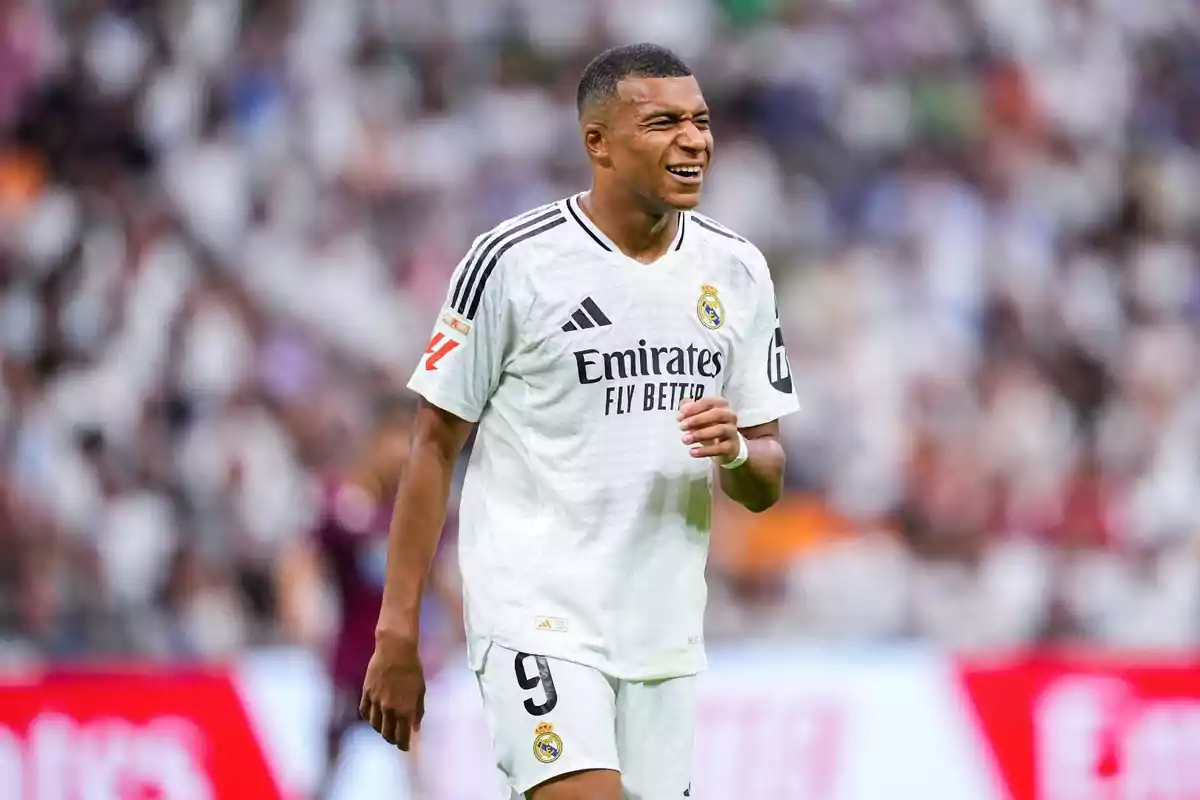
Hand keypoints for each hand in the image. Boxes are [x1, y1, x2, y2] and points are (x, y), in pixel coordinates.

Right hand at [359, 631, 424, 750]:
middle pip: (387, 734)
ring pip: (375, 725)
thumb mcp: (420, 690)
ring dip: (381, 729)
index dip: (404, 745)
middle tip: (396, 738)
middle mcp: (388, 709)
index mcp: (404, 710)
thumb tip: (415, 728)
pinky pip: (364, 712)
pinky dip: (369, 717)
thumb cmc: (412, 668)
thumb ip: (418, 711)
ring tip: (386, 728)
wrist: (395, 649)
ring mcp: (375, 701)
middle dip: (393, 739)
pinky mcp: (366, 692)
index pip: (402, 737)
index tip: (405, 746)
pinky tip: (374, 716)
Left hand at [678, 397, 739, 464]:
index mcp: (721, 404)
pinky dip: (705, 451)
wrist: (725, 446)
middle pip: (716, 414)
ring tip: (685, 440)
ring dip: (700, 434)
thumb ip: (689, 410)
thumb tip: (682, 411)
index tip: (680, 416)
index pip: (708, 402)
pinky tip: (692, 452)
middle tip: (682, 427)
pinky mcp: (731, 446)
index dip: (693, 408)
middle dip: (697, 420)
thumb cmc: (710, 426)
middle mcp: (729, 416)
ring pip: (720, 430)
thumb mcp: (699, 416)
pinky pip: (720, 448)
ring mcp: (732, 431)